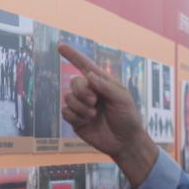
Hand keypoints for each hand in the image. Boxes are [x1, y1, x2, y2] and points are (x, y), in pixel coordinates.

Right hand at [59, 43, 158, 180]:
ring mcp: (82, 106)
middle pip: (74, 82)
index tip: (60, 46)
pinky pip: (65, 112)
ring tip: (94, 115)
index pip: (85, 66)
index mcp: (102, 83)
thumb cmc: (128, 118)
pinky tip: (86, 122)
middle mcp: (90, 92)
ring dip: (81, 106)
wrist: (124, 142)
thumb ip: (106, 86)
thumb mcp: (123, 99)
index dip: (73, 56)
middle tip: (94, 101)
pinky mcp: (76, 120)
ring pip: (68, 97)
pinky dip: (75, 116)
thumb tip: (89, 75)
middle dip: (82, 90)